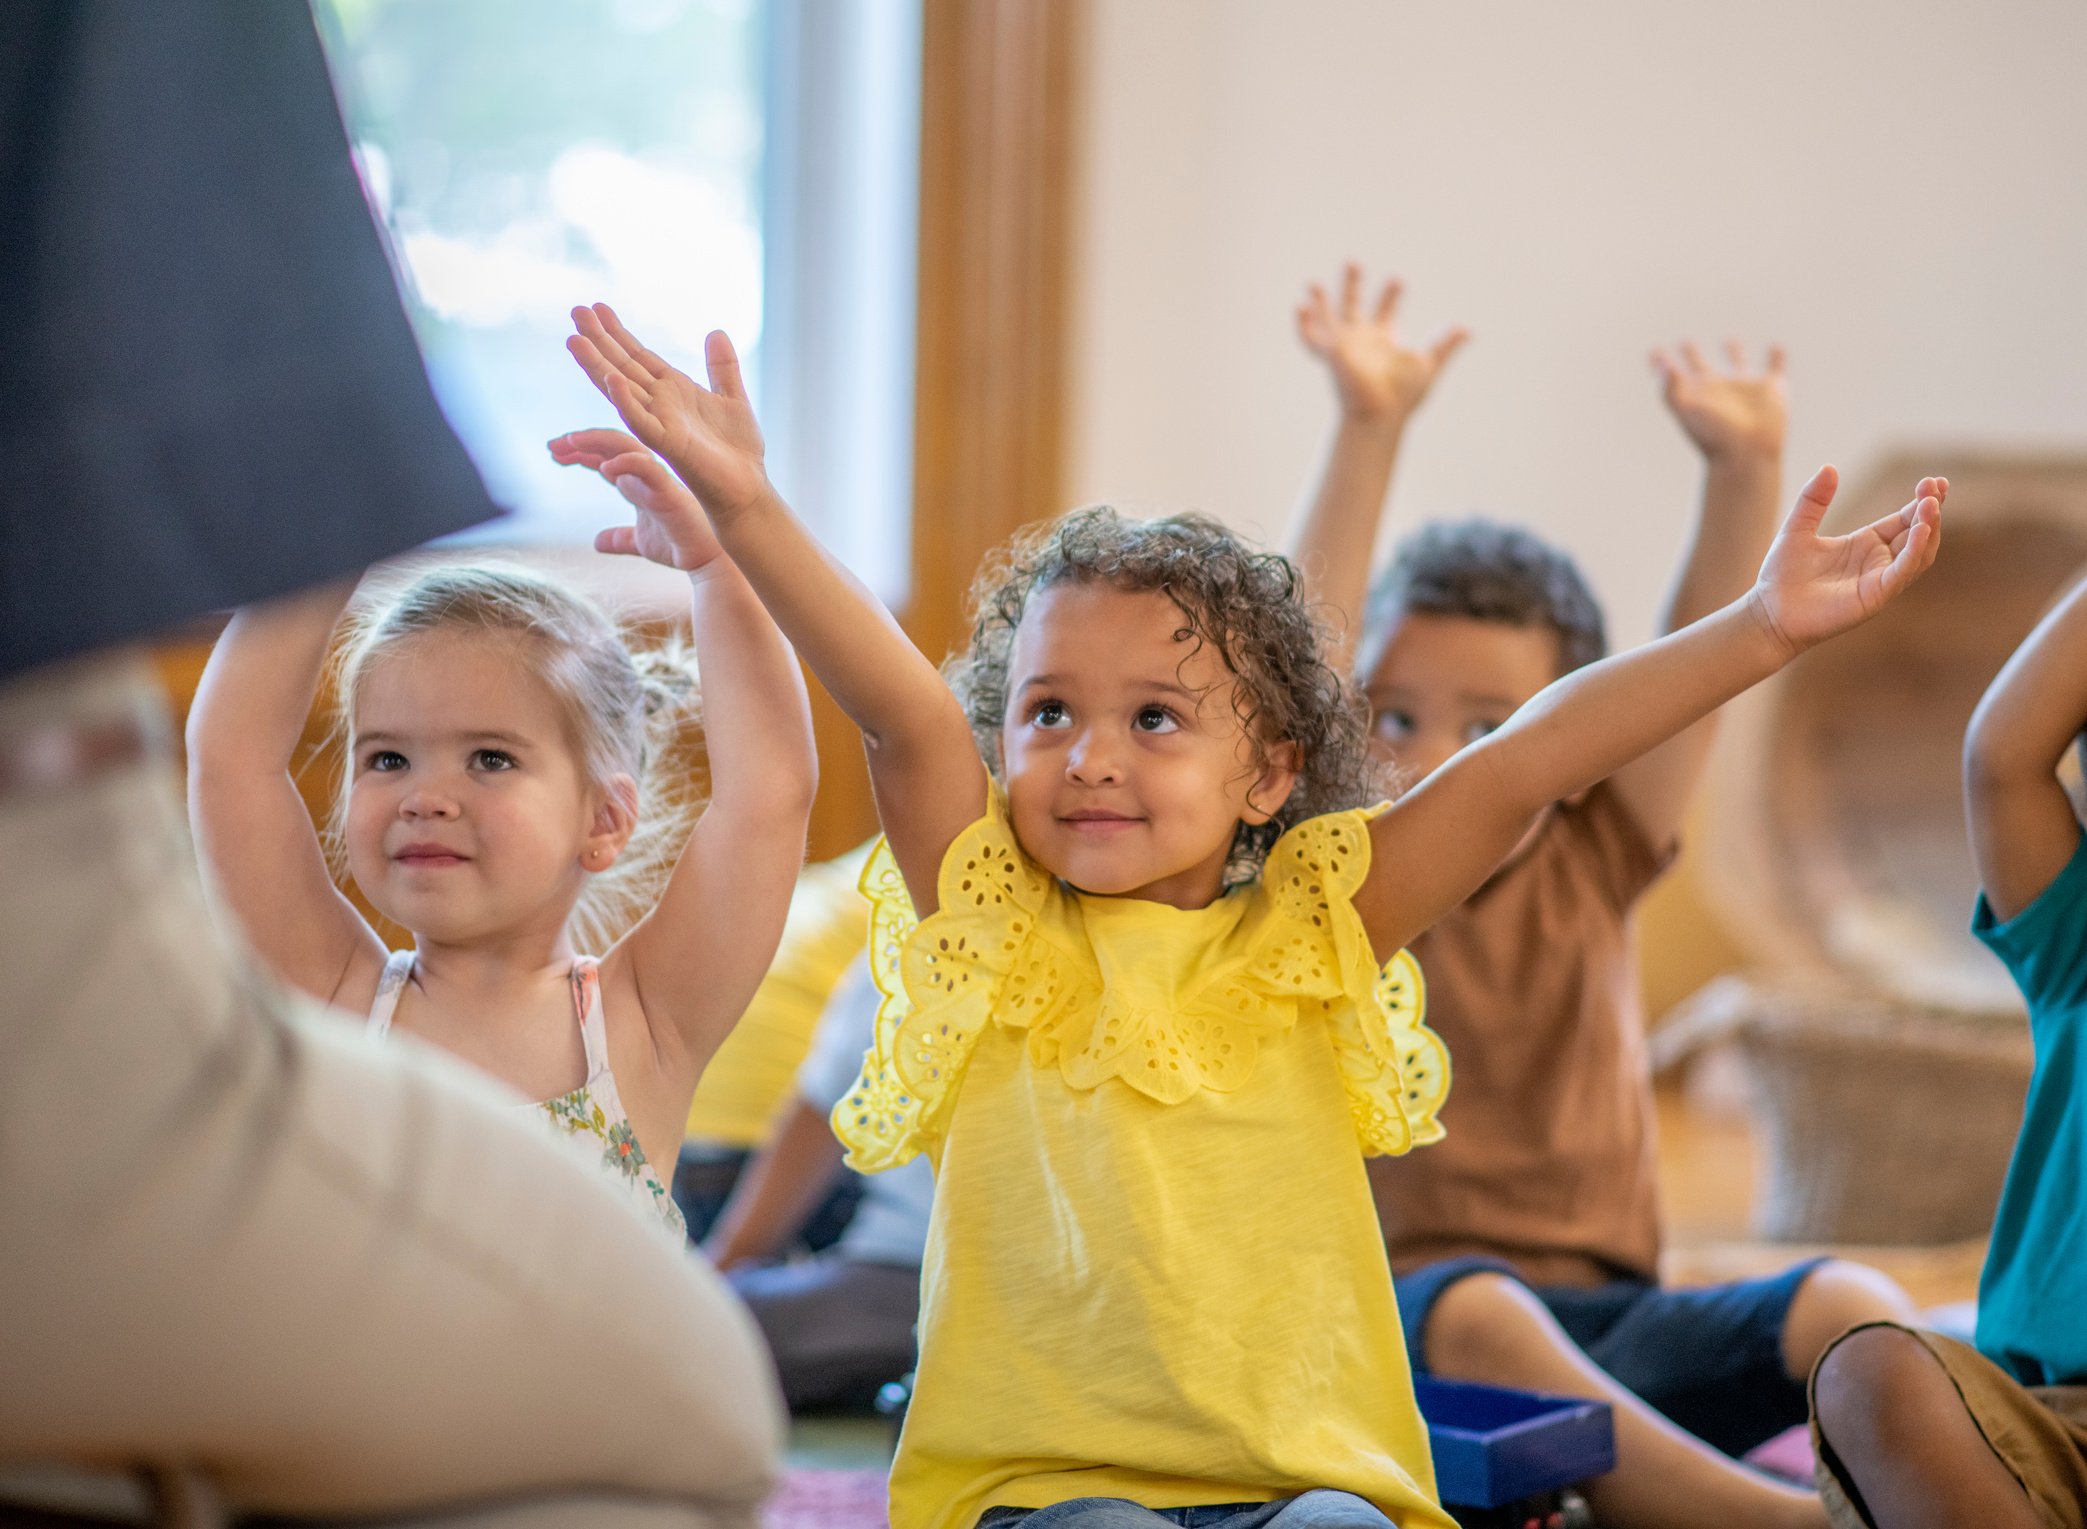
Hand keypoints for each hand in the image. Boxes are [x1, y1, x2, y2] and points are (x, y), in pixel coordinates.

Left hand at [547, 427, 723, 571]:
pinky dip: (625, 463)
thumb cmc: (679, 547)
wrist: (708, 561)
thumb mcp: (639, 542)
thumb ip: (619, 538)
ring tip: (569, 443)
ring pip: (625, 445)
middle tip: (552, 445)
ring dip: (595, 441)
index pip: (605, 457)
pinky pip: (646, 468)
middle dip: (579, 441)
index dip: (579, 452)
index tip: (553, 453)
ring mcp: (657, 478)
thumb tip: (598, 542)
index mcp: (638, 482)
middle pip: (610, 444)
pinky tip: (604, 468)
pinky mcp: (668, 490)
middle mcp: (646, 474)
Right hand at [566, 304, 768, 524]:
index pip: (638, 356)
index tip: (597, 308)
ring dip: (597, 366)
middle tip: (575, 311)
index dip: (617, 332)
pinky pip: (641, 422)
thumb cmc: (739, 450)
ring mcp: (660, 423)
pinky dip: (626, 401)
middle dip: (599, 340)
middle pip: (622, 366)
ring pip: (621, 390)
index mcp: (673, 391)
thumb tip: (716, 331)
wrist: (748, 488)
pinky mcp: (668, 444)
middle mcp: (660, 404)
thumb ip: (722, 367)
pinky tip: (612, 379)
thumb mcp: (732, 397)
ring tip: (575, 341)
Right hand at [1296, 263, 1468, 428]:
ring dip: (1320, 302)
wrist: (1381, 412)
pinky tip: (1299, 307)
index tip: (1397, 280)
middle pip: (1354, 307)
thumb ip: (1445, 345)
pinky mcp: (1330, 354)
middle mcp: (1361, 341)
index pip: (1386, 312)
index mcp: (1383, 341)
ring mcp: (1344, 346)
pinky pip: (1312, 338)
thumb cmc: (1403, 396)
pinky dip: (1304, 325)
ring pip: (1328, 319)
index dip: (1391, 295)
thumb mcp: (1428, 365)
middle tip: (1353, 262)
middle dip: (1353, 286)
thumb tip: (1468, 329)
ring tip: (1312, 283)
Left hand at [1653, 340, 1786, 464]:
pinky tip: (1776, 347)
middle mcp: (1717, 390)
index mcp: (1694, 394)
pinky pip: (1775, 368)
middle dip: (1692, 355)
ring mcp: (1745, 389)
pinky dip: (1777, 357)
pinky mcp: (1772, 390)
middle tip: (1684, 342)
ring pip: (1738, 364)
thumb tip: (1659, 361)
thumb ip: (1669, 386)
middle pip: (1702, 367)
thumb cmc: (1714, 435)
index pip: (1674, 375)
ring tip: (1728, 340)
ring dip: (1734, 352)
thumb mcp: (1686, 409)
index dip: (1662, 364)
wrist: (1748, 455)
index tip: (1654, 352)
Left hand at [1751, 468, 1944, 654]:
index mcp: (1865, 544)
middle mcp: (1878, 561)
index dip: (1921, 502)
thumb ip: (1813, 500)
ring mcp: (1879, 580)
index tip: (1934, 481)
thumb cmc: (1782, 575)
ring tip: (1931, 504)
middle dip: (1931, 510)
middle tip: (1937, 486)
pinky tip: (1920, 530)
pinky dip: (1914, 551)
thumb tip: (1829, 467)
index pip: (1904, 519)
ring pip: (1919, 553)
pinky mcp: (1875, 597)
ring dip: (1929, 528)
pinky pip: (1902, 572)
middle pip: (1918, 533)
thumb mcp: (1797, 528)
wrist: (1769, 613)